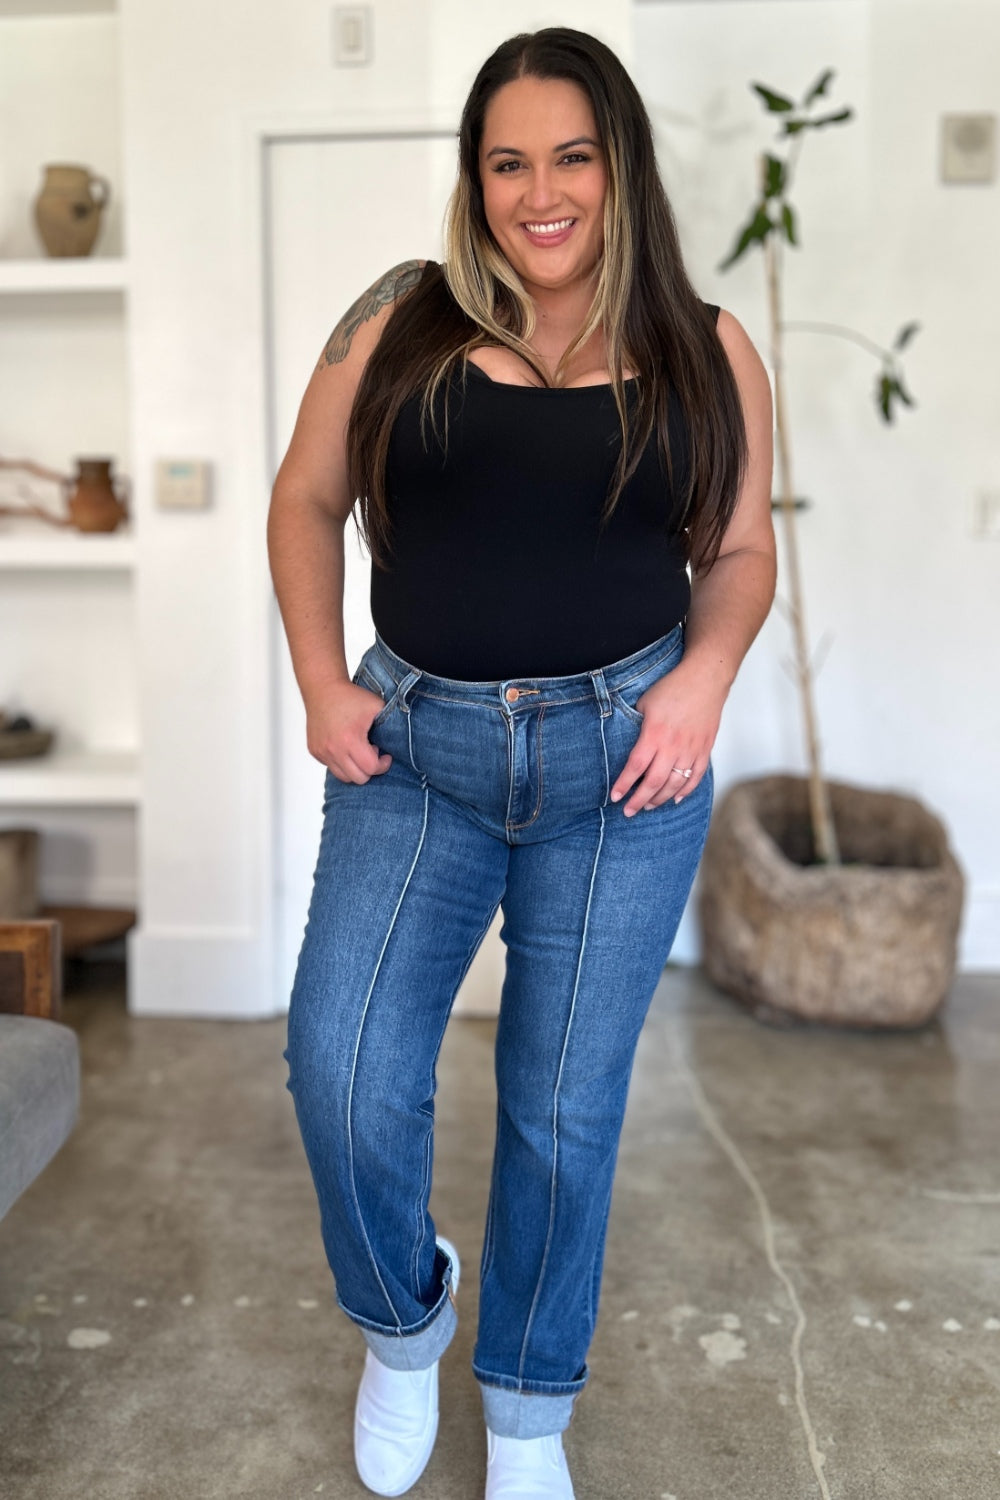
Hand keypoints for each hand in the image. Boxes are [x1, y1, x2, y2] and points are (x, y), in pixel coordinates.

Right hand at [305, 679, 392, 783]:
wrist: (323, 689)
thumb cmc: (350, 697)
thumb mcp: (377, 707)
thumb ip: (390, 726)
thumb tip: (398, 742)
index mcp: (350, 739)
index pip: (370, 769)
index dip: (382, 765)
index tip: (385, 755)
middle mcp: (333, 749)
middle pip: (358, 778)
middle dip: (369, 769)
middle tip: (372, 753)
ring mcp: (322, 752)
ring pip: (343, 777)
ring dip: (355, 769)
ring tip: (359, 752)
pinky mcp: (315, 751)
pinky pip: (332, 767)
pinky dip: (342, 763)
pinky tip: (346, 748)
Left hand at [609, 659, 726, 816]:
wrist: (705, 679)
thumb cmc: (672, 687)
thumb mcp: (643, 702)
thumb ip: (635, 726)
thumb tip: (625, 742)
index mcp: (654, 734)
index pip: (636, 766)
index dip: (624, 784)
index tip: (615, 797)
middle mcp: (673, 746)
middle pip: (654, 782)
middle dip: (639, 800)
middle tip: (629, 812)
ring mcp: (691, 749)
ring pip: (675, 784)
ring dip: (660, 799)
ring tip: (648, 807)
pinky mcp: (705, 749)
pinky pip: (696, 777)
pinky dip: (686, 791)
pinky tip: (675, 799)